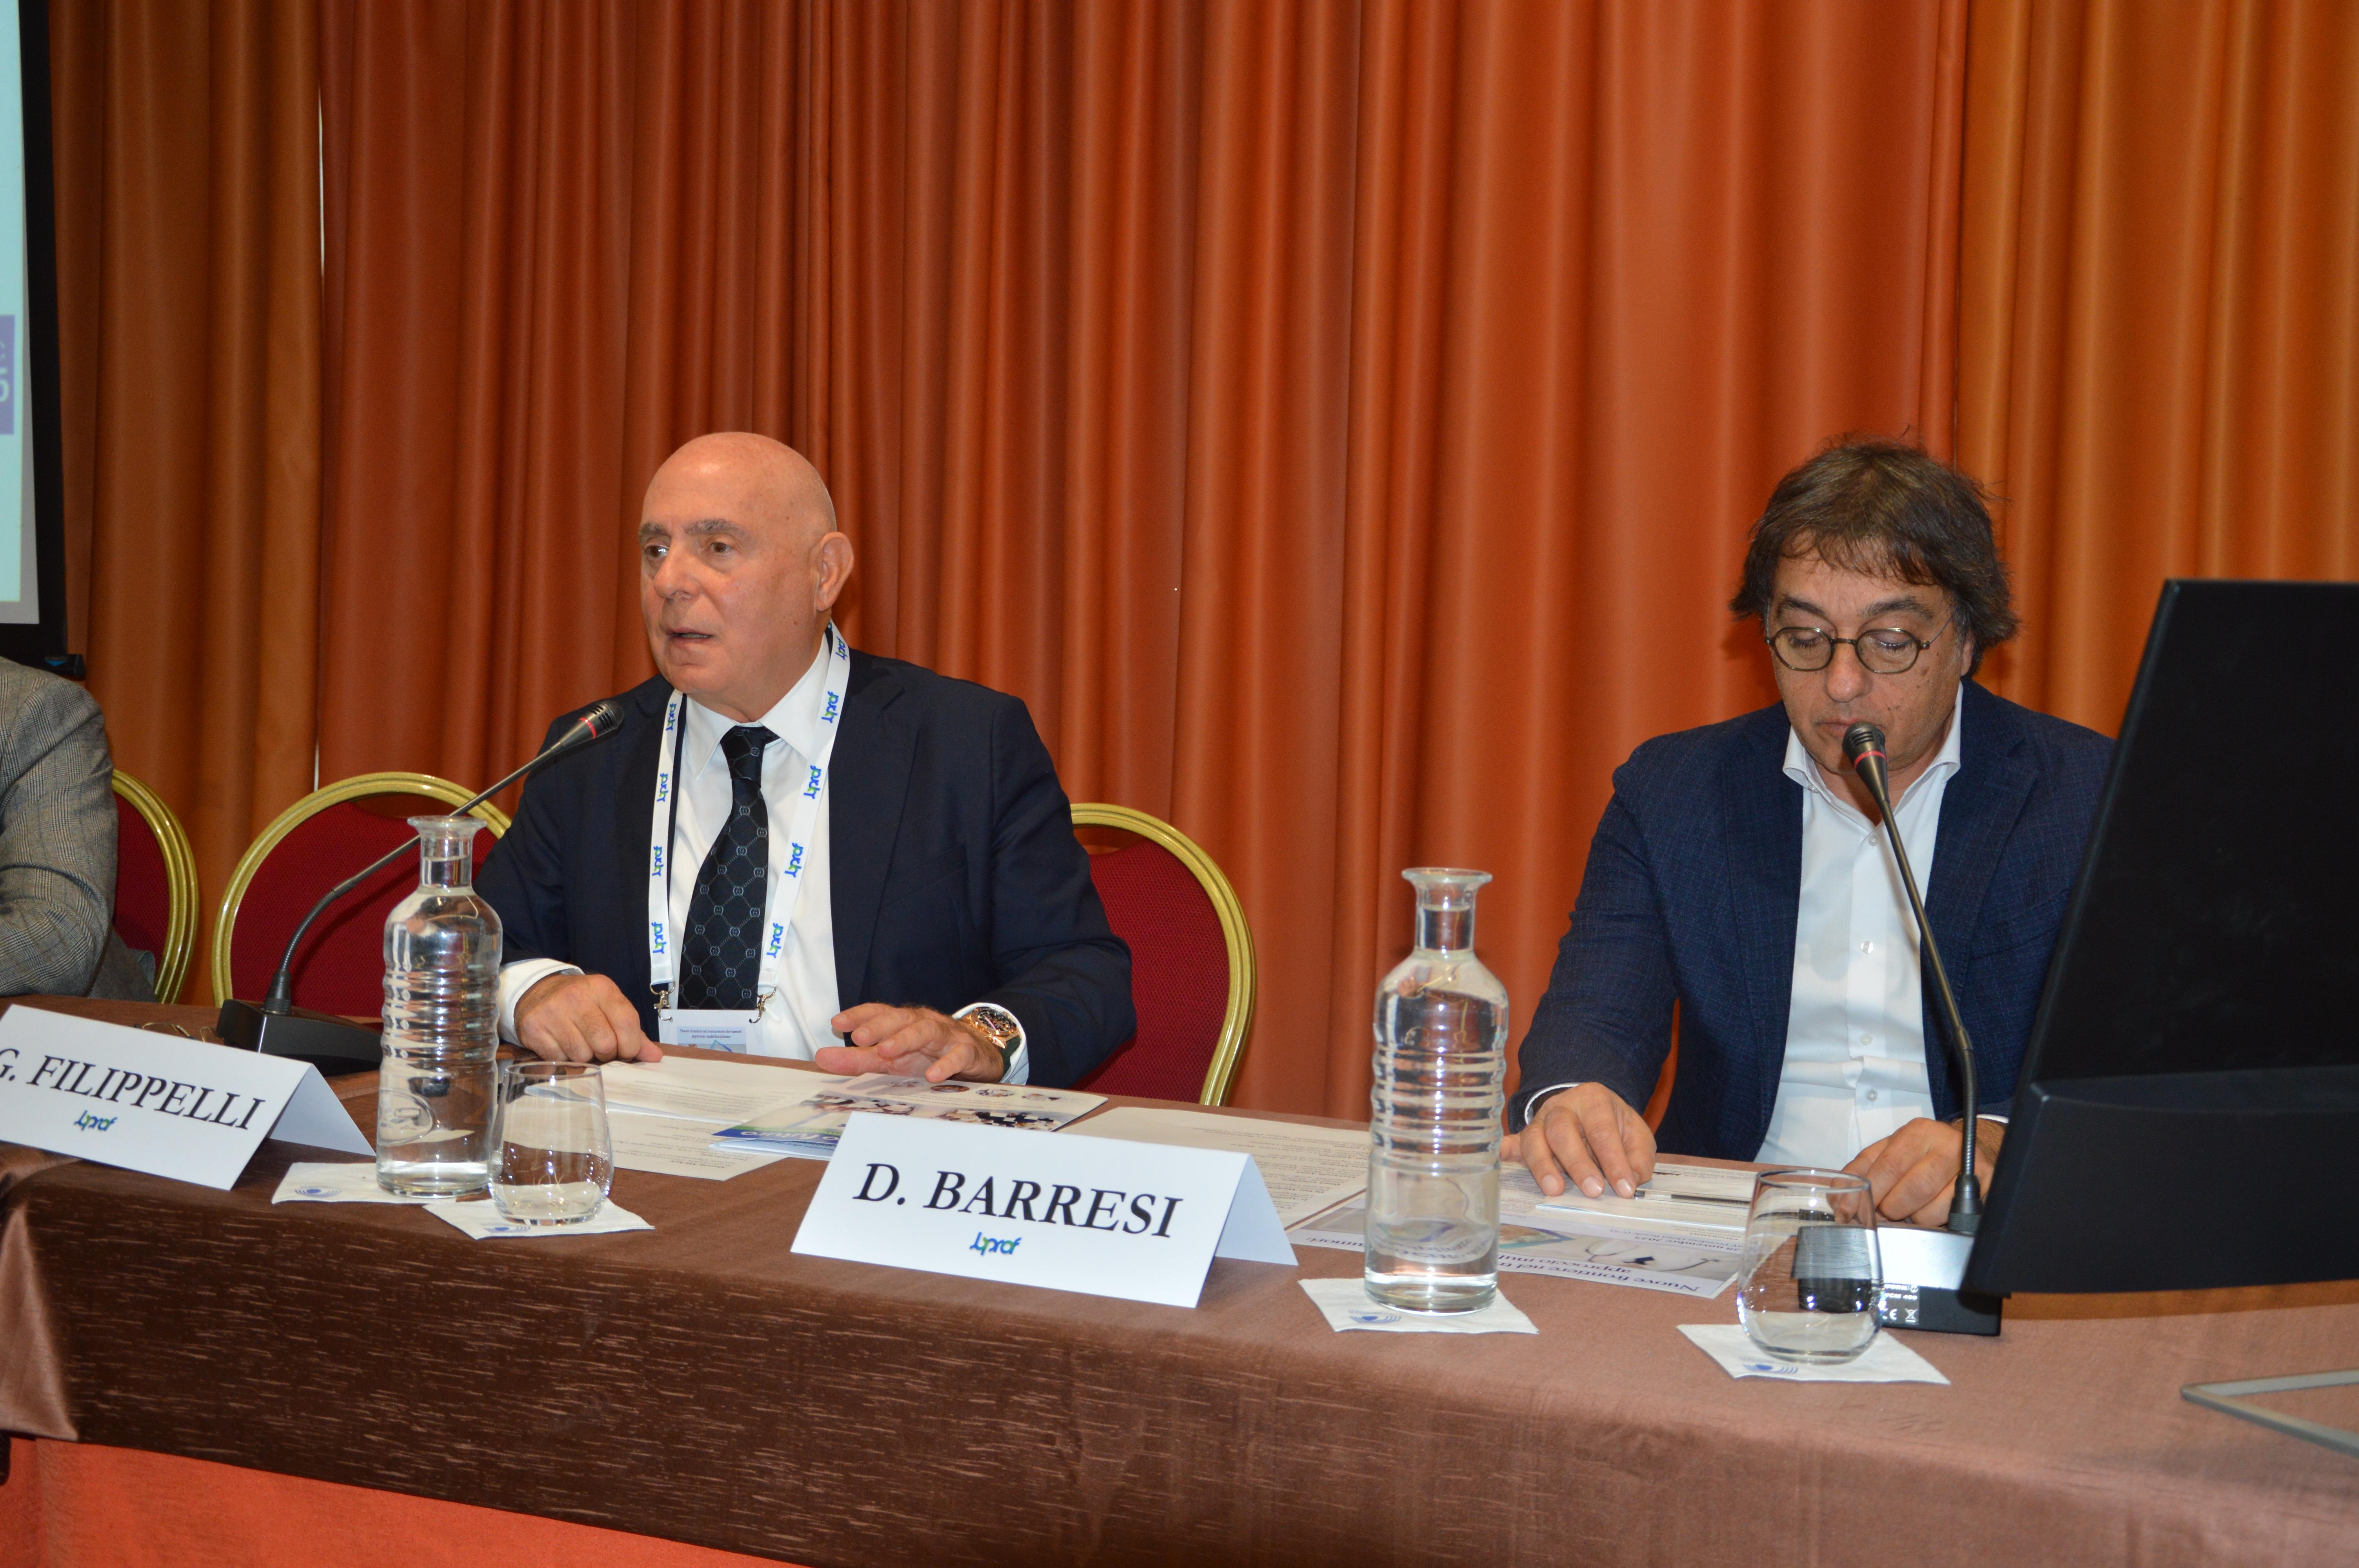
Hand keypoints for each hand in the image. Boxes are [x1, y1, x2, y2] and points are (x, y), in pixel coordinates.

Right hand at [512, 972, 662, 1063]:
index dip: (631, 1045)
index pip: (627, 1022)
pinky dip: (565, 1059)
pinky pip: (559, 1059)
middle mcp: (576, 997)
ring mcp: (553, 1012)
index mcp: (602, 988)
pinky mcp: (534, 1028)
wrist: (538, 991)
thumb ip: (634, 1032)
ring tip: (580, 1044)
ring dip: (585, 1058)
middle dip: (607, 1054)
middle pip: (605, 1044)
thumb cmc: (582, 1003)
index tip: (626, 1051)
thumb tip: (655, 1057)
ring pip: (582, 1055)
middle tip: (600, 1048)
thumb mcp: (609, 1007)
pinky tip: (562, 1045)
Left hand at [818, 1004, 1004, 1082]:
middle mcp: (923, 1024)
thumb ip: (857, 1059)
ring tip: (887, 1051)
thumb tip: (821, 1057)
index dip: (860, 1015)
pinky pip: (958, 1055)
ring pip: (927, 1030)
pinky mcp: (967, 1052)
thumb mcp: (891, 1060)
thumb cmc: (927, 1056)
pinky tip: (933, 1075)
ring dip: (906, 1039)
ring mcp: (946, 1037)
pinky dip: (947, 1063)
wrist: (976, 1058)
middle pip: (901, 1018)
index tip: (838, 1023)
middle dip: (879, 1026)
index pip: (880, 1012)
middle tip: (860, 1038)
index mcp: (902, 1024)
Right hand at [1502, 1083, 1656, 1198]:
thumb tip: (1632, 1180)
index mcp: (1593, 1100)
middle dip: (1578, 1163)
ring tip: (1555, 1191)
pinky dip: (1504, 1153)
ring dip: (1543, 1166)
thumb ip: (1638, 1157)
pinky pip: (1510, 1143)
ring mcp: (1539, 1121)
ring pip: (1534, 1139)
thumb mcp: (1636, 1135)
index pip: (1602, 1130)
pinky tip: (1501, 1161)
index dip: (1614, 1161)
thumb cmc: (1614, 1126)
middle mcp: (1562, 1106)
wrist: (1590, 1110)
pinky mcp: (1524, 1137)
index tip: (1625, 1188)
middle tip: (1593, 1190)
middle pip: (1563, 1131)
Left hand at [1845, 1116, 2005, 1225]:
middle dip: (1891, 1209)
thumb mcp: (1890, 1152)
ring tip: (1911, 1210)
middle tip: (1885, 1213)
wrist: (1970, 1147)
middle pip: (1912, 1189)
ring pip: (1931, 1210)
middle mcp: (1946, 1145)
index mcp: (1917, 1132)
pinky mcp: (1984, 1187)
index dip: (1870, 1193)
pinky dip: (1935, 1223)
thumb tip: (1839, 1201)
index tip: (1854, 1210)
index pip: (1889, 1167)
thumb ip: (1861, 1171)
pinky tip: (1931, 1212)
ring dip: (1913, 1218)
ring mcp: (1969, 1166)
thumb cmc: (1925, 1153)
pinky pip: (1951, 1218)